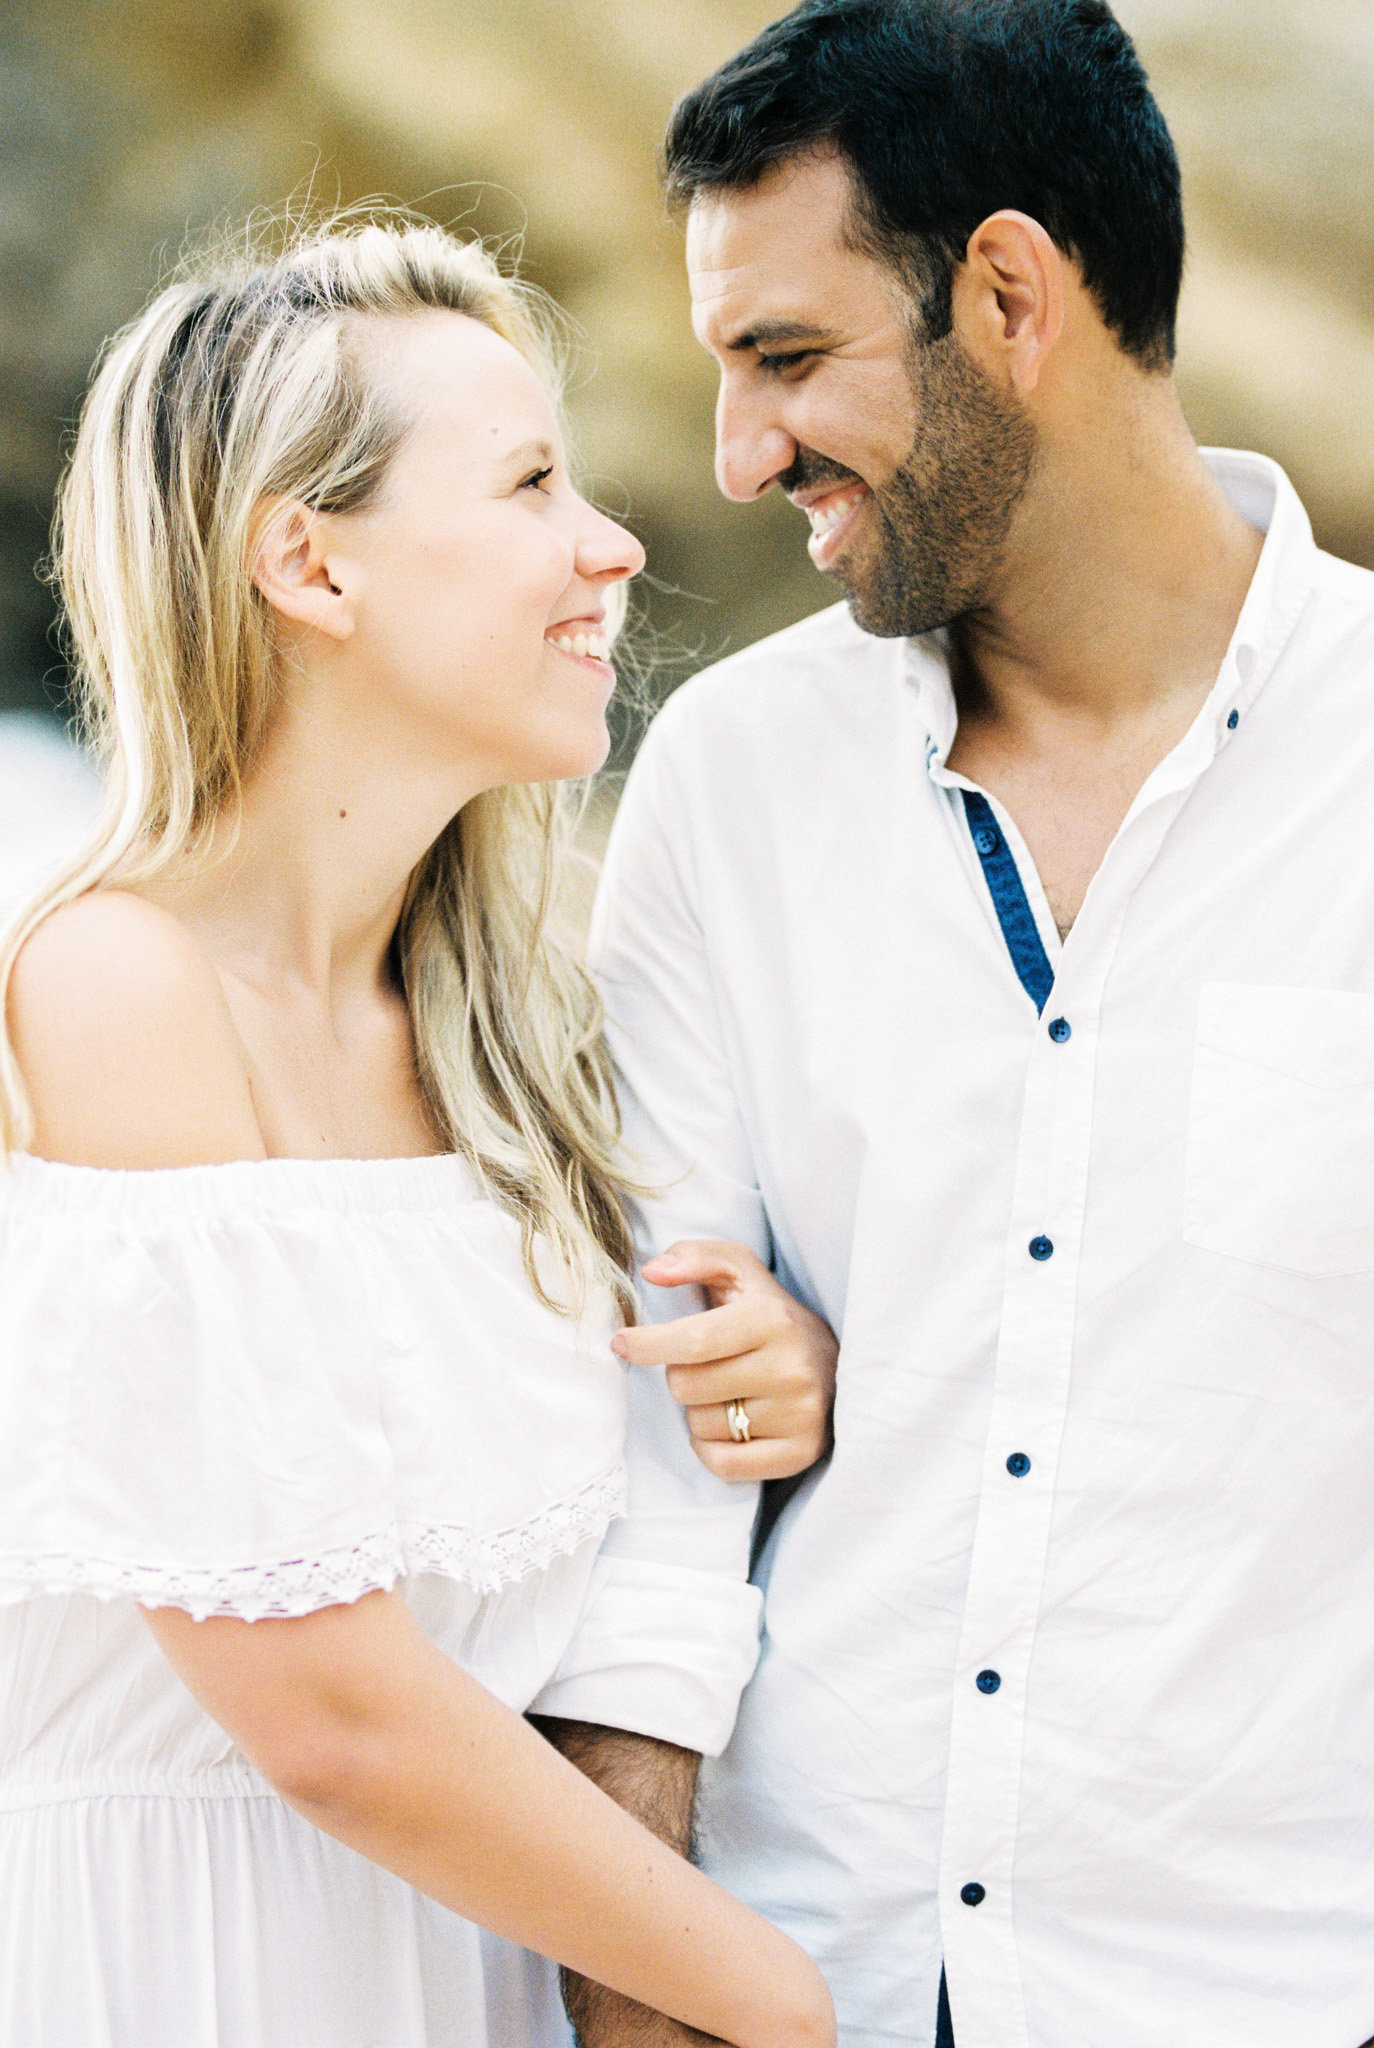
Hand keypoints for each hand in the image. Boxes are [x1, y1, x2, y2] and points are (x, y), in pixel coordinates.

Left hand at [611, 1241, 837, 1480]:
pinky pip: (724, 1465)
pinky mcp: (802, 1453)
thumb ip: (696, 1256)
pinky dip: (712, 1449)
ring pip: (702, 1426)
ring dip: (700, 1412)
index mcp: (772, 1318)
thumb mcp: (740, 1271)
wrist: (838, 1364)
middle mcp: (792, 1367)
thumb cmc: (771, 1315)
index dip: (647, 1344)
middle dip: (681, 1376)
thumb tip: (653, 1271)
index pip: (694, 1340)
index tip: (621, 1343)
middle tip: (706, 1366)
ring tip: (729, 1393)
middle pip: (688, 1386)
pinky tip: (730, 1426)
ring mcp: (800, 1414)